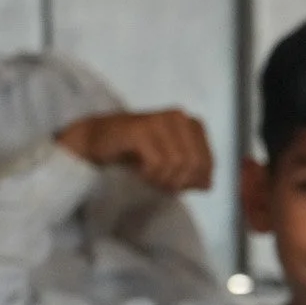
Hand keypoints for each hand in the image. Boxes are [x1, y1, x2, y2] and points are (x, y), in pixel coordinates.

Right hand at [56, 109, 212, 192]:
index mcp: (193, 124)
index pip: (208, 164)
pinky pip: (158, 163)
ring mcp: (160, 120)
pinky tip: (139, 171)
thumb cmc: (137, 152)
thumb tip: (208, 185)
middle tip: (160, 184)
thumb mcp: (171, 164)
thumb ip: (193, 173)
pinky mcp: (141, 128)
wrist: (96, 139)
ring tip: (148, 177)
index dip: (193, 182)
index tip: (175, 187)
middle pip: (194, 164)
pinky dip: (150, 174)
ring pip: (178, 164)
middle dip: (179, 182)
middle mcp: (180, 117)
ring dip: (162, 179)